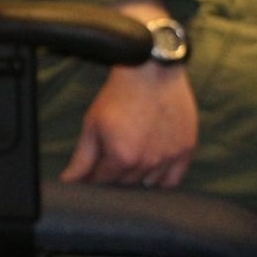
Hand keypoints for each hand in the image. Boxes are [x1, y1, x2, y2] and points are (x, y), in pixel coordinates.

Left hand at [61, 3, 198, 187]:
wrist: (151, 71)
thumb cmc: (118, 95)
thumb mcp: (92, 124)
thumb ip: (82, 158)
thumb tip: (70, 182)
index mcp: (122, 157)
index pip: (104, 183)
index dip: (95, 178)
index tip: (92, 172)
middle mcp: (148, 162)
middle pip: (126, 185)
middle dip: (114, 177)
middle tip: (109, 162)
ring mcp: (170, 157)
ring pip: (149, 184)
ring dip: (137, 179)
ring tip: (130, 160)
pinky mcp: (186, 150)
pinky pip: (173, 180)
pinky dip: (161, 179)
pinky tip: (150, 169)